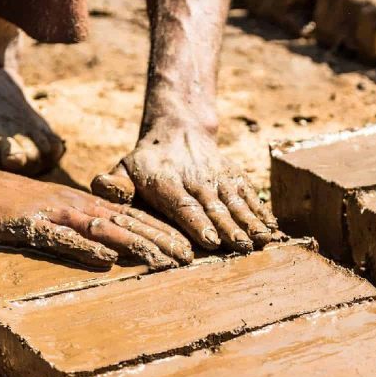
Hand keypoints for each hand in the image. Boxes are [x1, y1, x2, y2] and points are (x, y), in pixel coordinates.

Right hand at [0, 147, 193, 268]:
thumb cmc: (8, 203)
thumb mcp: (52, 212)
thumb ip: (80, 226)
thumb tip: (112, 246)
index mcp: (83, 203)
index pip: (132, 216)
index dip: (162, 231)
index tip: (189, 247)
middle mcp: (75, 205)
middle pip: (128, 222)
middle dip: (162, 239)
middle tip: (191, 258)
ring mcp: (54, 213)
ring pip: (104, 228)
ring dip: (137, 245)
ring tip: (165, 260)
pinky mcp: (29, 226)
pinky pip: (61, 238)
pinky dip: (86, 248)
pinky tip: (108, 259)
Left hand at [91, 119, 276, 252]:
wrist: (178, 129)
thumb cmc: (146, 163)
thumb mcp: (123, 168)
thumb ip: (113, 184)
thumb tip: (104, 187)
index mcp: (166, 181)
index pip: (184, 204)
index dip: (198, 223)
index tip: (211, 241)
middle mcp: (195, 178)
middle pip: (214, 205)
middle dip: (229, 227)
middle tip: (242, 246)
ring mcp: (218, 176)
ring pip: (235, 199)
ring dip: (250, 220)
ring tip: (262, 239)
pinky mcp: (234, 175)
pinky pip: (249, 192)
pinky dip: (261, 209)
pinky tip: (271, 227)